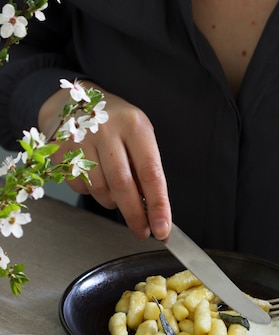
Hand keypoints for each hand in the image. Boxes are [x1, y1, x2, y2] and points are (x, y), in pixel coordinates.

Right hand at [39, 82, 171, 240]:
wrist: (74, 103)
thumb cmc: (115, 126)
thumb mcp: (138, 137)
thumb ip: (146, 170)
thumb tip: (154, 211)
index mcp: (135, 126)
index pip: (150, 172)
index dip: (158, 205)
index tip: (162, 228)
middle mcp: (107, 130)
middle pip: (123, 185)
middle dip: (135, 215)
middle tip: (142, 231)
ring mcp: (81, 140)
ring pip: (100, 190)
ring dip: (112, 202)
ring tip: (117, 194)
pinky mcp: (61, 151)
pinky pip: (81, 187)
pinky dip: (92, 192)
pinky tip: (95, 177)